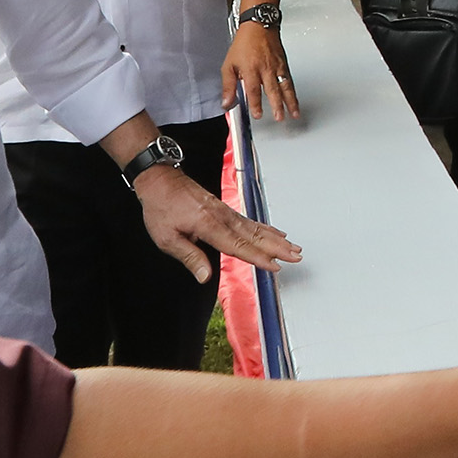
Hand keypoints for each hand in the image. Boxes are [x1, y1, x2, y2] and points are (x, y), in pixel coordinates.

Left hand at [132, 164, 300, 284]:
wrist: (160, 181)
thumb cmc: (161, 208)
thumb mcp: (167, 238)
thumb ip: (190, 257)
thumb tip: (205, 276)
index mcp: (208, 225)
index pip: (238, 246)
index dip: (258, 257)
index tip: (275, 265)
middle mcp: (222, 217)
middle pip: (254, 236)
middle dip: (277, 247)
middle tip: (297, 255)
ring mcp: (226, 212)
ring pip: (256, 228)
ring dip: (276, 238)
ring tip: (293, 246)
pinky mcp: (225, 210)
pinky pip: (250, 221)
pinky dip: (266, 228)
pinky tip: (276, 233)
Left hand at [223, 24, 299, 123]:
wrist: (259, 25)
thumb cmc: (244, 44)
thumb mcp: (229, 64)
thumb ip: (228, 86)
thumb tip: (227, 102)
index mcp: (250, 69)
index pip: (253, 89)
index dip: (256, 103)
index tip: (258, 114)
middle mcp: (265, 68)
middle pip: (272, 89)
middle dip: (276, 105)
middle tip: (279, 117)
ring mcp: (277, 66)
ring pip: (285, 86)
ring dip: (290, 101)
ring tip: (293, 113)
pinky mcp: (284, 64)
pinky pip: (289, 81)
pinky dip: (293, 92)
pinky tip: (294, 100)